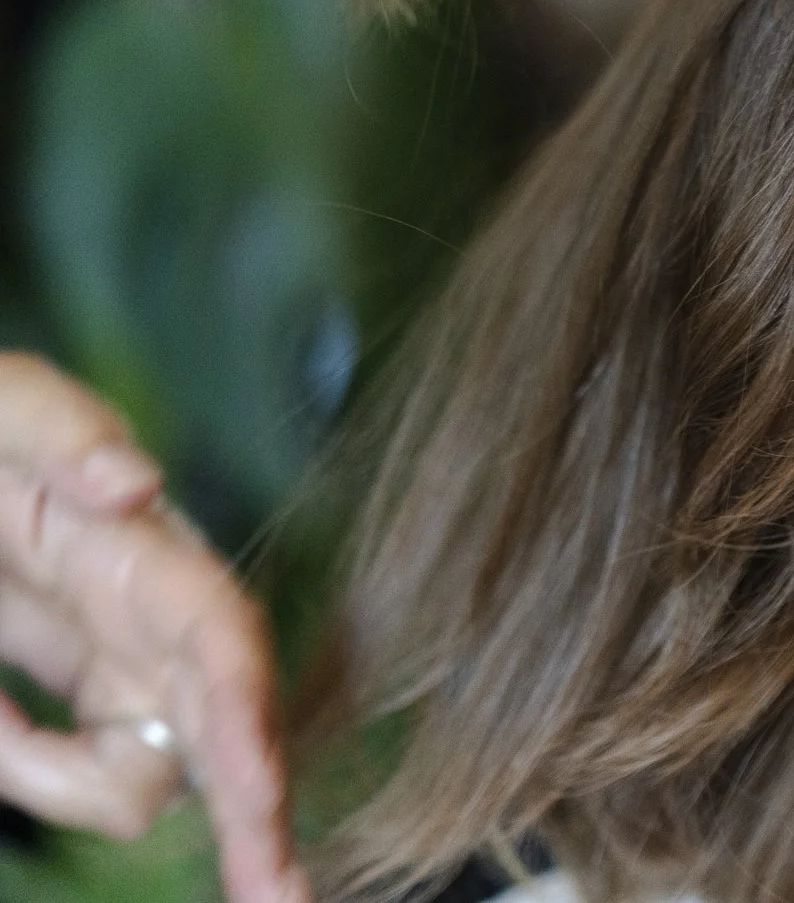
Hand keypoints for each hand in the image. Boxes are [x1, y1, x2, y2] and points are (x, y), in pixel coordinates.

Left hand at [0, 353, 304, 902]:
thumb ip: (59, 426)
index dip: (246, 715)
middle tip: (278, 898)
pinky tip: (8, 737)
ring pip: (149, 756)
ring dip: (81, 784)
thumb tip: (140, 487)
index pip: (218, 634)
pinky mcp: (56, 674)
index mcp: (123, 534)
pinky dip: (44, 770)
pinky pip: (79, 756)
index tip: (259, 802)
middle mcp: (133, 598)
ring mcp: (96, 643)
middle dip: (257, 807)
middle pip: (219, 717)